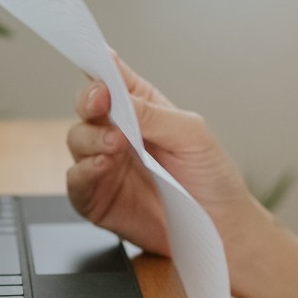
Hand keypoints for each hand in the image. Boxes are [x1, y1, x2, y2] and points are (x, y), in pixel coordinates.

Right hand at [63, 55, 265, 258]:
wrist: (221, 228)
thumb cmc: (212, 177)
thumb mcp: (192, 136)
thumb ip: (153, 115)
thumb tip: (118, 94)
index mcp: (143, 109)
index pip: (113, 79)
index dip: (100, 69)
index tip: (100, 69)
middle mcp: (119, 133)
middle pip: (87, 107)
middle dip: (90, 101)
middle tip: (103, 104)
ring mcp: (106, 165)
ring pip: (76, 139)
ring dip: (90, 138)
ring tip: (115, 144)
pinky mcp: (98, 198)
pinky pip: (76, 182)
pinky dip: (83, 171)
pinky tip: (101, 167)